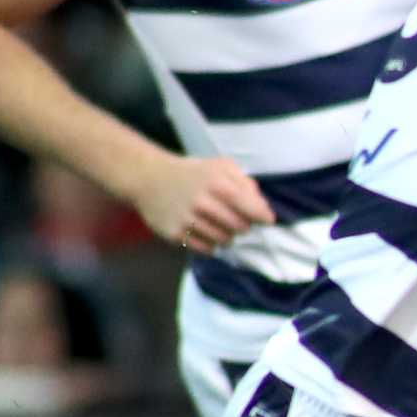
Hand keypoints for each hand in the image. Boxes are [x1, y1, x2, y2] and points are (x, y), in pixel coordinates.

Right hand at [130, 154, 273, 250]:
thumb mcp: (220, 166)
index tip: (267, 220)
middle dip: (243, 225)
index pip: (251, 208)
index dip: (263, 217)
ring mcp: (187, 220)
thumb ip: (245, 182)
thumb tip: (262, 206)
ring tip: (218, 223)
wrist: (149, 178)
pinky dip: (211, 244)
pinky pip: (207, 250)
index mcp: (217, 183)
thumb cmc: (191, 173)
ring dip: (228, 235)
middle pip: (241, 228)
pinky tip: (205, 231)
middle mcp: (202, 202)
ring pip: (225, 241)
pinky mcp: (175, 234)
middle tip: (236, 219)